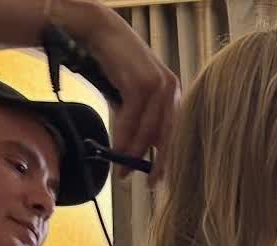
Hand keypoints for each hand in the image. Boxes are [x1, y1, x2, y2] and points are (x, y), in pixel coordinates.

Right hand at [62, 0, 181, 175]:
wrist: (100, 33)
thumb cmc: (116, 65)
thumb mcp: (134, 95)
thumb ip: (142, 119)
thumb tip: (140, 153)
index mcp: (173, 93)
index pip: (176, 132)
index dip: (170, 157)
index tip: (163, 178)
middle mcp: (171, 89)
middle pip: (167, 135)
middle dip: (158, 162)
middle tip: (150, 182)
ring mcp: (158, 85)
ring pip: (148, 130)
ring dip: (133, 152)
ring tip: (123, 169)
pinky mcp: (141, 83)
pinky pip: (132, 120)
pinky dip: (122, 137)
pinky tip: (116, 150)